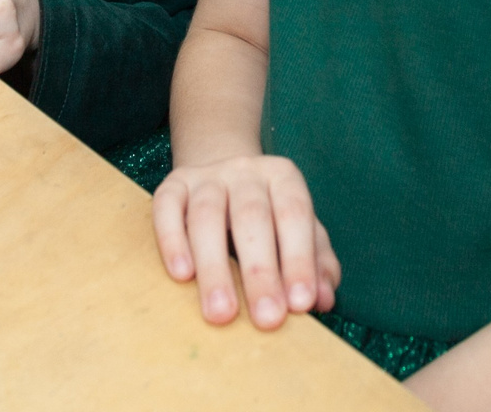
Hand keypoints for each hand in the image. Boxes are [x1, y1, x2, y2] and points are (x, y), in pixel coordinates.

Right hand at [151, 154, 340, 329]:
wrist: (223, 178)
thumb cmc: (269, 217)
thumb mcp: (299, 231)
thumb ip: (317, 262)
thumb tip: (323, 299)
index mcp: (283, 177)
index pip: (294, 215)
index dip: (299, 259)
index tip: (300, 304)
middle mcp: (245, 170)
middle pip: (251, 217)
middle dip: (261, 272)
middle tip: (266, 319)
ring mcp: (206, 176)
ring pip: (206, 215)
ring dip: (215, 267)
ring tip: (221, 312)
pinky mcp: (172, 184)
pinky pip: (167, 207)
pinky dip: (172, 241)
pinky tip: (182, 276)